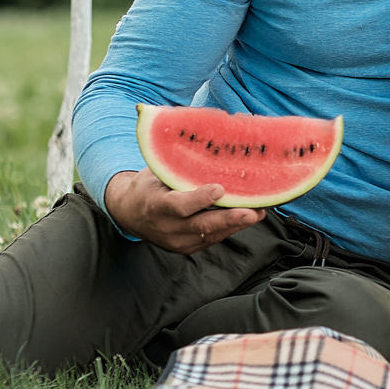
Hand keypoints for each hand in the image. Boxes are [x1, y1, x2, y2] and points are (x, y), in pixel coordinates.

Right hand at [105, 168, 263, 254]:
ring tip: (260, 211)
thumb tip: (209, 140)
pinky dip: (231, 227)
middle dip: (230, 220)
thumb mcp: (156, 172)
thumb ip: (178, 164)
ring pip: (213, 234)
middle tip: (253, 212)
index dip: (199, 199)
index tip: (219, 189)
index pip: (179, 206)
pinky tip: (248, 215)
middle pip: (202, 226)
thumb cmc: (148, 185)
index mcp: (155, 206)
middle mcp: (167, 228)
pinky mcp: (189, 248)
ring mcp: (178, 242)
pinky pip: (214, 238)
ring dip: (238, 224)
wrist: (129, 213)